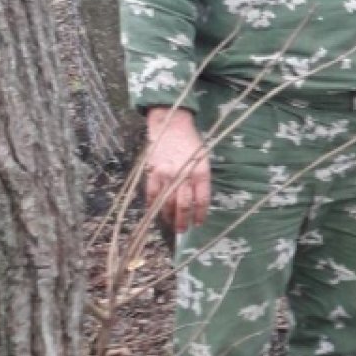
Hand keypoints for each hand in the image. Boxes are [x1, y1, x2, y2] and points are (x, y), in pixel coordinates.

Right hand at [143, 108, 210, 233]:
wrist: (171, 125)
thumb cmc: (191, 143)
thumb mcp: (203, 159)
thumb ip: (201, 180)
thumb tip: (197, 202)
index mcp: (201, 172)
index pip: (201, 200)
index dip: (200, 214)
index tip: (198, 223)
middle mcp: (184, 175)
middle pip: (183, 206)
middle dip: (183, 221)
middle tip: (183, 230)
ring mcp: (166, 175)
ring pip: (167, 204)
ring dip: (169, 217)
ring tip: (171, 224)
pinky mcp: (152, 173)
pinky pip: (151, 196)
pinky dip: (153, 207)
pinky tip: (156, 213)